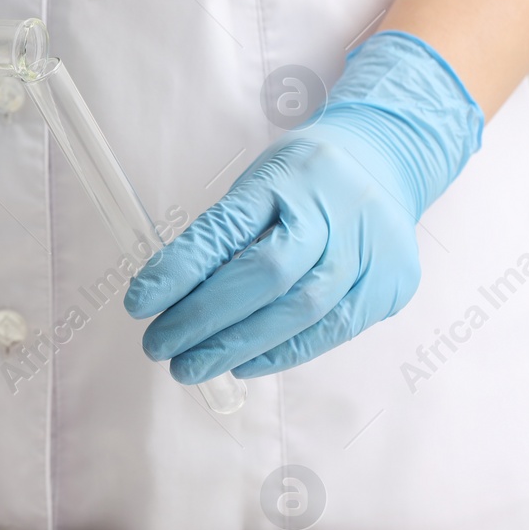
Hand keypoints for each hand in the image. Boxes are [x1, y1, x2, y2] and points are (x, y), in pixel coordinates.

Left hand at [123, 31, 483, 382]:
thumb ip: (224, 237)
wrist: (386, 163)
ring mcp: (369, 248)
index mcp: (289, 175)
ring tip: (191, 366)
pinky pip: (331, 331)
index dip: (180, 270)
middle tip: (159, 347)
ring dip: (237, 346)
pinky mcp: (390, 283)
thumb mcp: (259, 184)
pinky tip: (243, 363)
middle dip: (204, 318)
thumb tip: (168, 299)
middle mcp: (334, 209)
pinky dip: (282, 353)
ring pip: (301, 310)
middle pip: (267, 274)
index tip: (138, 304)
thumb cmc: (303, 181)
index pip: (227, 228)